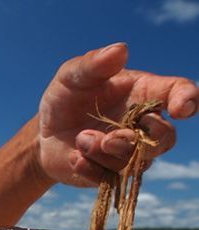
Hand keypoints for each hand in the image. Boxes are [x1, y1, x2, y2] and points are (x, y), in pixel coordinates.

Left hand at [38, 42, 197, 186]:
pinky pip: (110, 179)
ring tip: (81, 139)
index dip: (187, 99)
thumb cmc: (66, 97)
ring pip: (136, 162)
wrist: (44, 132)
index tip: (182, 108)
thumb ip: (93, 64)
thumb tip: (120, 50)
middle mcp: (144, 125)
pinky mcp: (112, 174)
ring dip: (106, 153)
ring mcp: (130, 153)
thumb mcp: (72, 76)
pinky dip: (91, 170)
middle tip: (109, 138)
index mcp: (145, 93)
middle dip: (137, 140)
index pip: (179, 93)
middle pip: (164, 138)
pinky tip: (74, 158)